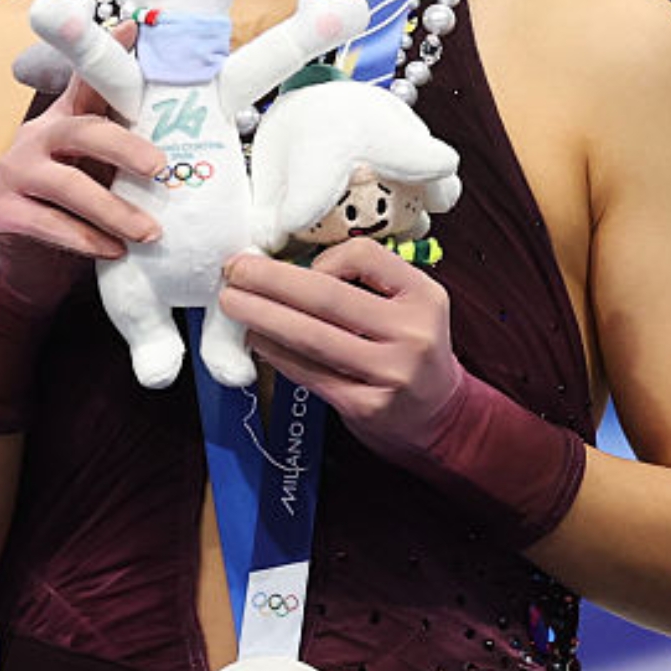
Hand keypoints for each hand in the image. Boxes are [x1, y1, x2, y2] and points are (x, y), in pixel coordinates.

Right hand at [0, 26, 161, 310]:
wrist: (27, 260)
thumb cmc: (72, 208)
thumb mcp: (96, 169)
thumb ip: (123, 145)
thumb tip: (186, 130)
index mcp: (62, 120)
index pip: (85, 81)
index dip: (109, 54)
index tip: (136, 28)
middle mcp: (34, 139)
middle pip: (81, 131)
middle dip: (125, 148)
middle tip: (160, 168)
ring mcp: (14, 174)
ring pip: (68, 185)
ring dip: (114, 210)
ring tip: (150, 231)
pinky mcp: (3, 212)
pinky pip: (49, 223)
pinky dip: (87, 239)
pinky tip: (114, 250)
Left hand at [218, 241, 463, 459]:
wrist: (438, 414)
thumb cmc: (407, 348)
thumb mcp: (407, 305)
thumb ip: (364, 282)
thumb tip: (286, 266)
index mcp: (423, 297)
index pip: (364, 257)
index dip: (323, 256)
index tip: (299, 263)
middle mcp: (411, 333)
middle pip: (327, 297)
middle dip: (270, 280)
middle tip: (233, 270)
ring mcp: (391, 373)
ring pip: (311, 337)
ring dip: (262, 316)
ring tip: (232, 303)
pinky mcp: (367, 407)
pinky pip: (309, 373)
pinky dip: (276, 353)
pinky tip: (257, 339)